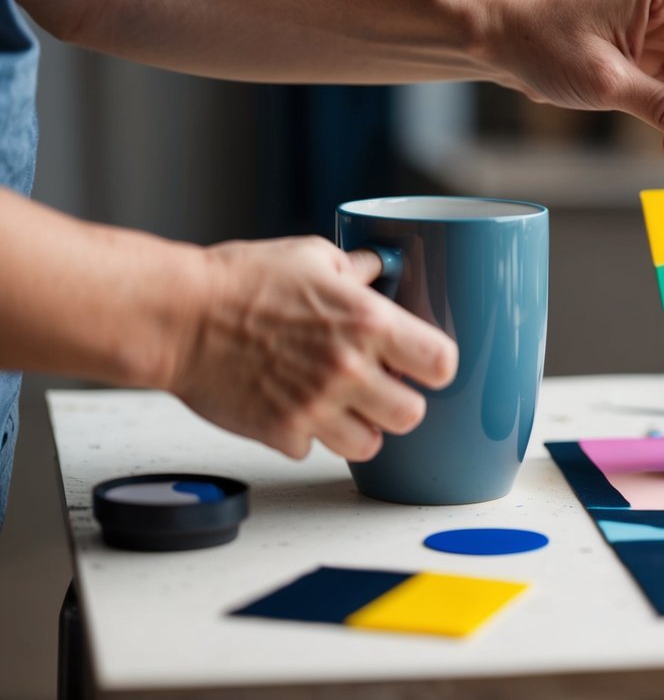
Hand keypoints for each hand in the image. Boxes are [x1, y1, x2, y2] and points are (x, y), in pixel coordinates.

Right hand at [167, 237, 457, 460]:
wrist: (177, 316)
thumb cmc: (239, 281)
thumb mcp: (310, 257)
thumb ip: (356, 269)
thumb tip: (381, 269)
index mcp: (367, 323)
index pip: (442, 364)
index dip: (436, 365)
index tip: (422, 363)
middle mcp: (348, 370)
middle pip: (412, 415)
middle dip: (400, 403)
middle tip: (380, 388)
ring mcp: (315, 407)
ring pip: (369, 446)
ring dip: (360, 428)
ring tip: (340, 404)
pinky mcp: (281, 433)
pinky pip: (313, 451)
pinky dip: (307, 435)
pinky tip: (293, 407)